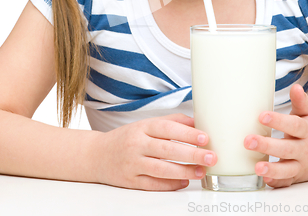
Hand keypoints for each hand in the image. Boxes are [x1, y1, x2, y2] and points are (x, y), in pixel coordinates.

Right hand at [94, 113, 216, 190]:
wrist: (97, 154)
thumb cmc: (127, 138)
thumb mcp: (146, 124)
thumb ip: (171, 122)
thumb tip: (196, 123)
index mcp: (142, 127)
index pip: (167, 129)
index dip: (187, 133)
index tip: (204, 137)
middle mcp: (136, 144)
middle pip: (167, 149)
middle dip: (192, 154)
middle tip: (210, 156)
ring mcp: (132, 163)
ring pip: (161, 169)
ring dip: (184, 171)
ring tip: (201, 171)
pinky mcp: (130, 181)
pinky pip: (153, 184)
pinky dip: (170, 184)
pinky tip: (183, 182)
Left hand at [244, 84, 307, 187]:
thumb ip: (301, 102)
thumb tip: (295, 87)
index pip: (294, 126)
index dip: (278, 121)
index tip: (262, 116)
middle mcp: (305, 149)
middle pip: (287, 149)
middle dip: (267, 146)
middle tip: (248, 141)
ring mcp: (301, 165)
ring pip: (287, 169)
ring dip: (272, 169)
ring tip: (256, 167)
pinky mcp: (297, 176)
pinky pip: (287, 182)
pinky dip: (277, 182)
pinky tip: (264, 180)